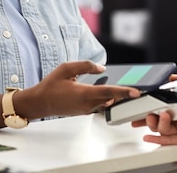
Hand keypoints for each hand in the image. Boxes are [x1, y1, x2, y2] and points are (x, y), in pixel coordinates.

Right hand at [17, 61, 139, 119]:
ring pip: (106, 102)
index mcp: (84, 93)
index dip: (124, 92)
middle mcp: (87, 104)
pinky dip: (106, 98)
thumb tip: (102, 68)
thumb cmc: (50, 86)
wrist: (40, 102)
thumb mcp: (66, 68)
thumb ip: (85, 66)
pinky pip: (99, 104)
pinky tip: (109, 91)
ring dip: (115, 96)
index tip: (136, 92)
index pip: (109, 92)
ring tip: (125, 89)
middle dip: (124, 94)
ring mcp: (86, 109)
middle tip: (136, 88)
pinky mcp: (84, 111)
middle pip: (111, 98)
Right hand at [131, 71, 176, 146]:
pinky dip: (157, 140)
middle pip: (158, 118)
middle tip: (140, 115)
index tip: (141, 103)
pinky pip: (169, 140)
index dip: (150, 105)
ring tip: (160, 116)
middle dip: (146, 117)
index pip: (161, 105)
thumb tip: (173, 76)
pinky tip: (148, 137)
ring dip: (156, 124)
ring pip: (161, 128)